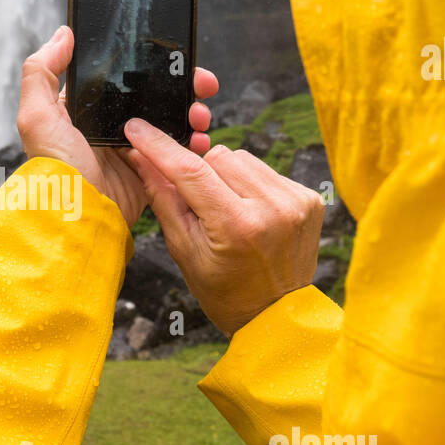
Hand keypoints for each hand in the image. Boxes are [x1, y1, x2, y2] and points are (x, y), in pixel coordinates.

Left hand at [16, 25, 217, 229]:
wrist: (78, 217)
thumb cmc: (55, 169)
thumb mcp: (37, 117)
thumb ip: (42, 71)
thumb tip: (63, 34)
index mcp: (84, 110)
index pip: (122, 78)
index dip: (150, 66)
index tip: (177, 59)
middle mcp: (107, 127)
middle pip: (152, 97)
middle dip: (181, 89)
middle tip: (203, 86)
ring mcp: (130, 150)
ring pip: (168, 123)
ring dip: (190, 115)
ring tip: (201, 116)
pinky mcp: (146, 172)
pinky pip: (173, 153)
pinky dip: (190, 146)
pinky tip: (199, 141)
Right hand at [122, 121, 324, 335]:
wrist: (276, 316)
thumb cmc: (225, 291)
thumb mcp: (184, 251)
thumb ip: (163, 199)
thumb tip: (139, 158)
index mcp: (236, 226)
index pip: (190, 171)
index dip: (158, 146)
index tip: (135, 128)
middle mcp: (271, 208)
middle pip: (217, 156)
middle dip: (200, 174)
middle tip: (201, 207)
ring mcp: (295, 201)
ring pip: (242, 157)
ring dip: (226, 176)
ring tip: (228, 211)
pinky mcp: (309, 197)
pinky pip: (266, 170)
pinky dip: (251, 184)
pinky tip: (251, 213)